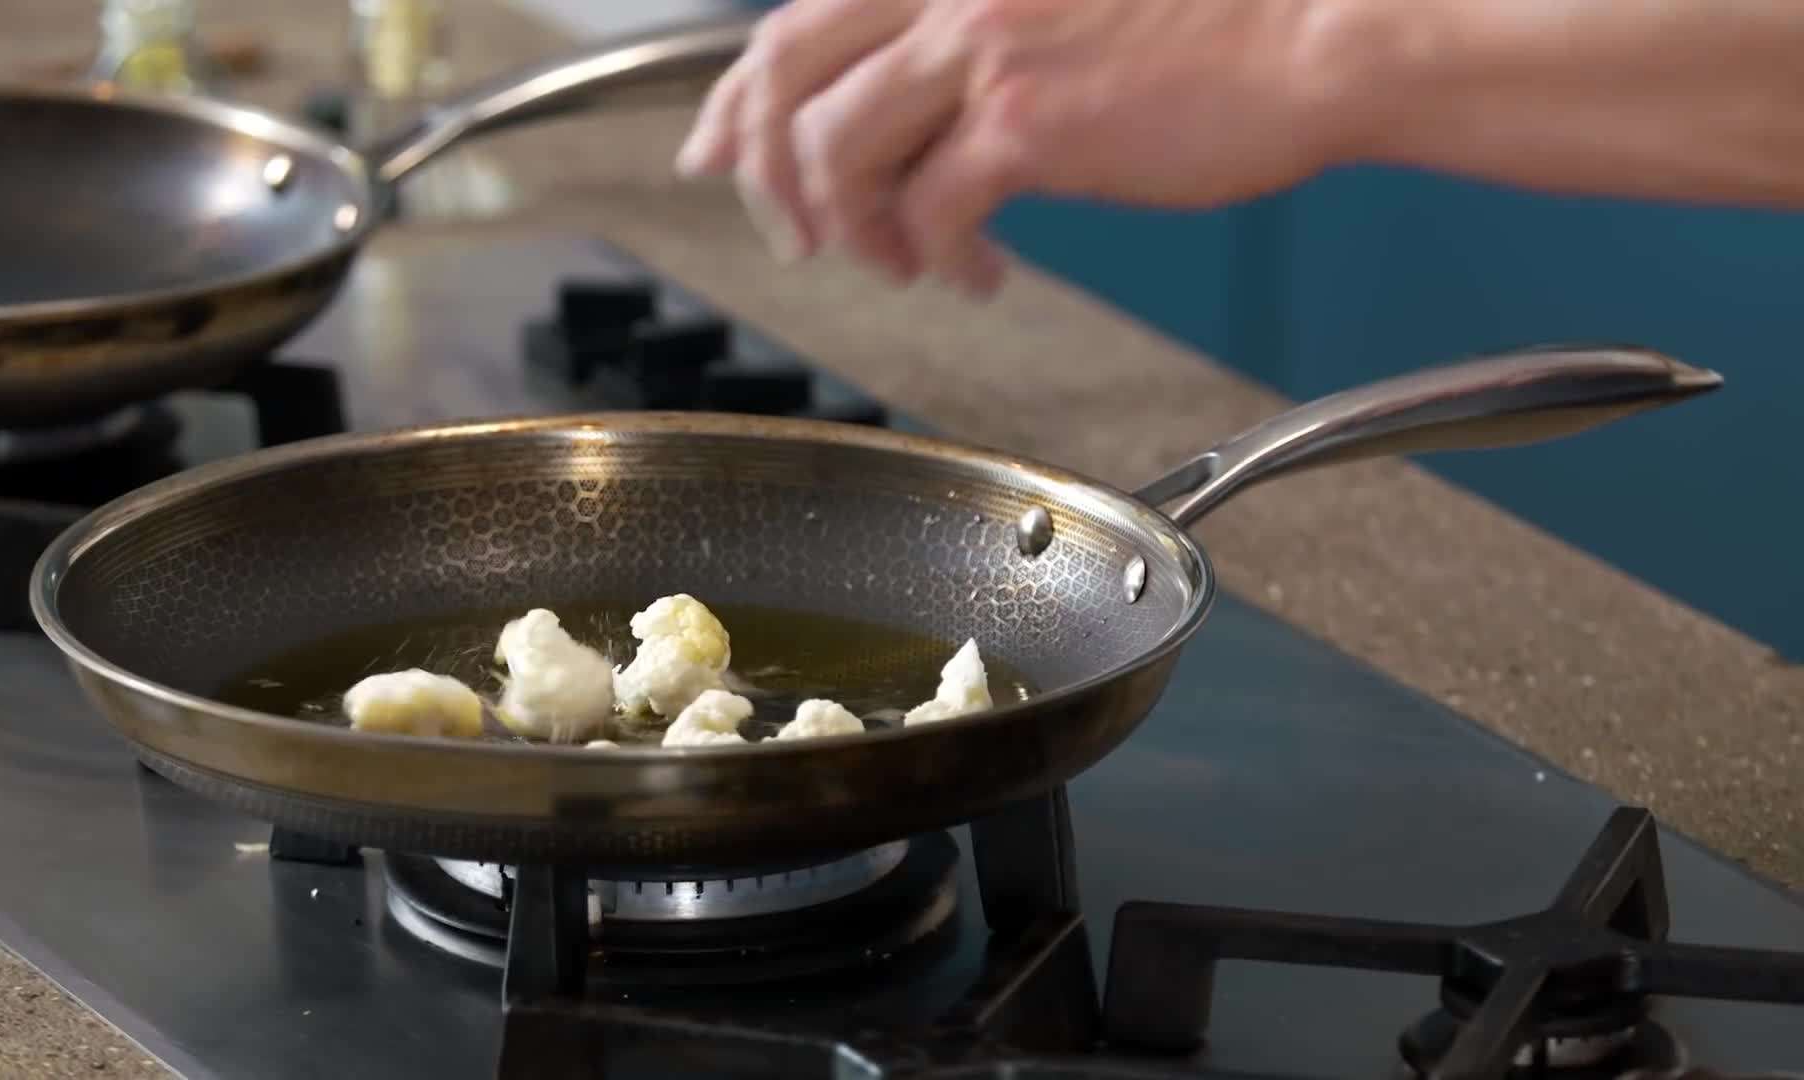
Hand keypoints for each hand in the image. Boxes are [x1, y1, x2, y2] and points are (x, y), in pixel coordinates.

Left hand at [674, 0, 1367, 297]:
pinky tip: (973, 272)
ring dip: (855, 228)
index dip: (737, 100)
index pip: (792, 23)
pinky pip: (926, 212)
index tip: (716, 149)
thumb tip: (897, 117)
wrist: (1311, 36)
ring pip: (838, 152)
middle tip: (790, 233)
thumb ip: (962, 45)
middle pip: (786, 82)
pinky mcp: (1029, 122)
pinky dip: (932, 259)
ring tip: (904, 260)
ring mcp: (984, 49)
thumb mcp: (1054, 8)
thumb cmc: (1208, 25)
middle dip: (763, 172)